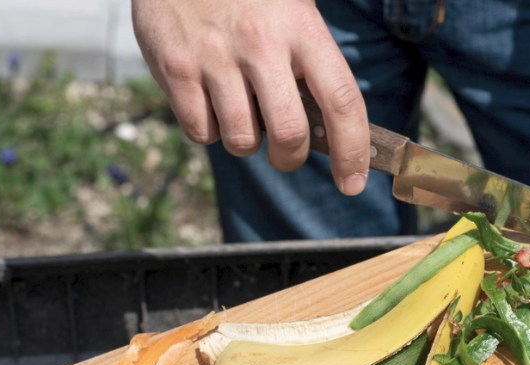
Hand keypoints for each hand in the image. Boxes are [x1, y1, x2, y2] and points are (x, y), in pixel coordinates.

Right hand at [132, 0, 369, 194]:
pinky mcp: (177, 69)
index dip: (352, 150)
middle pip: (289, 134)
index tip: (352, 182)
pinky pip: (201, 132)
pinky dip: (209, 130)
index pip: (341, 100)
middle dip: (289, 157)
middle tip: (285, 151)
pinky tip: (209, 100)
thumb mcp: (292, 13)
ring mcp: (215, 57)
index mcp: (301, 27)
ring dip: (246, 142)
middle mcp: (260, 42)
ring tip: (240, 110)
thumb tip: (329, 133)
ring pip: (242, 140)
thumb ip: (311, 66)